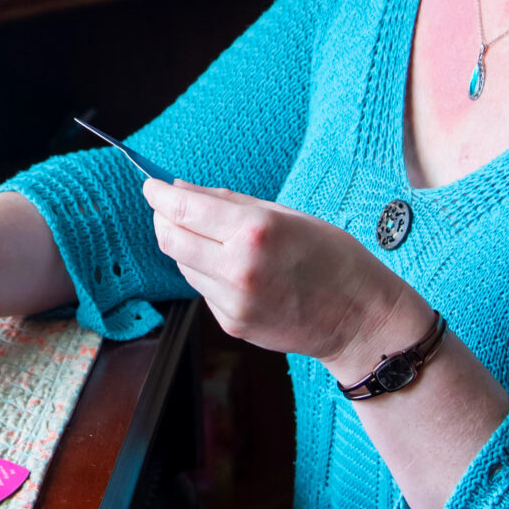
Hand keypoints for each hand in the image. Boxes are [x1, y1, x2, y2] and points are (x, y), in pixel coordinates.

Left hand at [143, 178, 432, 375]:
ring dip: (186, 246)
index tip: (150, 184)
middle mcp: (237, 268)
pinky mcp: (232, 323)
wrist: (358, 318)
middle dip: (162, 219)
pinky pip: (203, 289)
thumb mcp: (287, 215)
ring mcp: (232, 301)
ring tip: (213, 237)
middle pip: (170, 239)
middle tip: (168, 206)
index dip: (158, 195)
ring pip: (183, 265)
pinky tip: (235, 267)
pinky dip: (207, 272)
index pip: (183, 210)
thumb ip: (229, 203)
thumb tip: (181, 191)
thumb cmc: (332, 258)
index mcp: (254, 231)